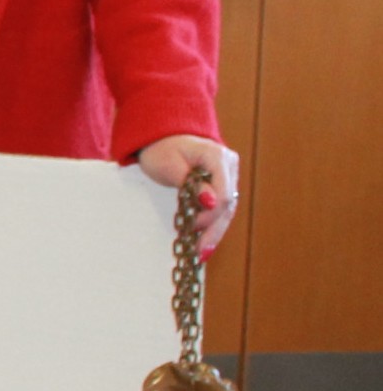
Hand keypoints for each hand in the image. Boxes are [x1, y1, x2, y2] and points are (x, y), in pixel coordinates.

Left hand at [136, 134, 239, 253]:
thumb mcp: (169, 165)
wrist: (161, 137)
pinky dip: (211, 224)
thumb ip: (191, 184)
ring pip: (226, 209)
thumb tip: (211, 202)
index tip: (193, 227)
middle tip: (201, 252)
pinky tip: (204, 242)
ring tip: (203, 253)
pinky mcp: (222, 184)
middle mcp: (229, 166)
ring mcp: (228, 175)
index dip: (210, 214)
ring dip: (214, 231)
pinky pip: (220, 207)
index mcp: (218, 157)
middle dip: (214, 230)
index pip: (223, 193)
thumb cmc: (161, 149)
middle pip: (228, 204)